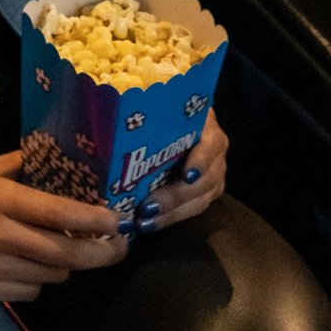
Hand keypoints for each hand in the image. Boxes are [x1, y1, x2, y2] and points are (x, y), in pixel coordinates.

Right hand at [0, 150, 126, 300]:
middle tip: (118, 249)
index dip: (95, 220)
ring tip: (70, 254)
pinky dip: (39, 282)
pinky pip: (29, 292)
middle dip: (100, 254)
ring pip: (51, 277)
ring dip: (66, 268)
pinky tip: (33, 268)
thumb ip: (14, 165)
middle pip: (65, 254)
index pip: (59, 213)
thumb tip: (50, 155)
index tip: (118, 222)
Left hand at [133, 110, 228, 231]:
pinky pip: (193, 209)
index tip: (186, 175)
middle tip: (147, 207)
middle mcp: (215, 150)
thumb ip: (147, 113)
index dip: (201, 161)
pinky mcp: (207, 191)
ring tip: (145, 221)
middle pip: (206, 179)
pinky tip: (149, 223)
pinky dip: (171, 218)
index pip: (212, 144)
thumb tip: (115, 116)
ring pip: (201, 199)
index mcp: (206, 125)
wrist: (171, 118)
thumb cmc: (159, 109)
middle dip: (176, 196)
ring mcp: (214, 173)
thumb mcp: (158, 107)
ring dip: (172, 213)